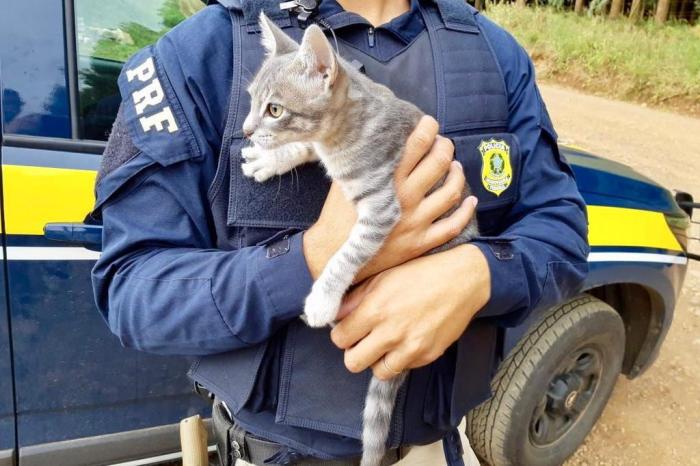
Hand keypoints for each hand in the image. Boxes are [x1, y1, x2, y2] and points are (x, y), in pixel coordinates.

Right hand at [303, 115, 477, 280]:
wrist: (334, 255)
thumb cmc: (336, 216)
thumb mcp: (345, 181)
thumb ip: (362, 162)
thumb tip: (372, 138)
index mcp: (387, 180)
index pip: (417, 145)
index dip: (428, 129)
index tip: (430, 123)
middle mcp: (404, 199)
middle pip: (439, 163)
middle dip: (445, 147)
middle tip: (444, 143)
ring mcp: (415, 222)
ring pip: (451, 192)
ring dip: (457, 175)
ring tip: (455, 166)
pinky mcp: (419, 243)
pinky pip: (452, 226)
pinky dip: (465, 212)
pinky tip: (470, 201)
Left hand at [330, 244, 490, 379]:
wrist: (462, 279)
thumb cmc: (420, 272)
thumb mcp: (382, 277)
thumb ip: (354, 298)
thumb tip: (335, 315)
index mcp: (374, 309)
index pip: (339, 338)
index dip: (342, 333)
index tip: (350, 328)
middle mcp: (390, 332)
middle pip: (353, 362)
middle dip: (354, 352)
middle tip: (364, 339)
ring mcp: (410, 347)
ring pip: (378, 371)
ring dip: (378, 359)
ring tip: (385, 342)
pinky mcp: (428, 355)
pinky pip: (403, 368)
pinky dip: (400, 358)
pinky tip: (405, 340)